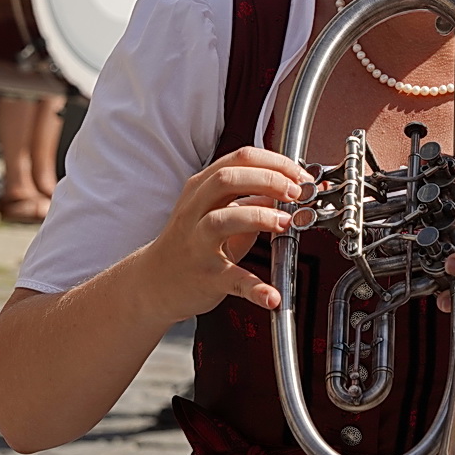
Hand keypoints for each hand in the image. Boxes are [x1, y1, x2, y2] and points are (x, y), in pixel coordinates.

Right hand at [147, 145, 310, 317]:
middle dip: (268, 180)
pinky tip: (272, 295)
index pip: (241, 159)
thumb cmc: (191, 241)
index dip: (276, 163)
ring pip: (222, 220)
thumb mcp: (216, 210)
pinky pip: (232, 280)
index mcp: (202, 187)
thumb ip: (250, 198)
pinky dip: (255, 287)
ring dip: (259, 216)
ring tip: (285, 222)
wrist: (155, 282)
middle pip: (228, 179)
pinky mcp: (206, 277)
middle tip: (296, 192)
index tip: (299, 174)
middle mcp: (195, 210)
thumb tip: (290, 188)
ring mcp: (197, 243)